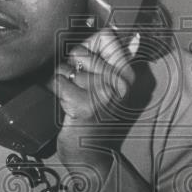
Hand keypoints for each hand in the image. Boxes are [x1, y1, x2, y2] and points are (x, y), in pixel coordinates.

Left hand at [52, 28, 134, 176]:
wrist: (90, 156)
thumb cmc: (95, 119)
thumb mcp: (112, 88)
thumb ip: (121, 60)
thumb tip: (136, 36)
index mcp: (126, 74)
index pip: (106, 35)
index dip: (88, 45)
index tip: (86, 64)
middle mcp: (119, 82)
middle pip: (78, 52)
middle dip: (70, 70)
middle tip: (79, 91)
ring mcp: (102, 94)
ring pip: (64, 69)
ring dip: (61, 85)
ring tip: (73, 101)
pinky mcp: (84, 105)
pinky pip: (57, 84)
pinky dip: (55, 95)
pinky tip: (67, 108)